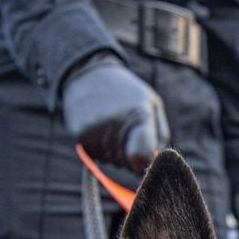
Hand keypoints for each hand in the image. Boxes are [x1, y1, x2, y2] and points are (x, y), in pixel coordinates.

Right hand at [60, 53, 167, 178]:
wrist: (90, 75)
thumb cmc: (128, 93)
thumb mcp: (152, 104)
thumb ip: (159, 136)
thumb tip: (155, 164)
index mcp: (140, 115)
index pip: (142, 156)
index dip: (145, 163)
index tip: (145, 157)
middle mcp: (116, 125)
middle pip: (128, 164)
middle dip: (131, 156)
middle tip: (127, 133)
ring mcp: (96, 131)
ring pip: (112, 162)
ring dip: (115, 153)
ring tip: (113, 127)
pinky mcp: (80, 135)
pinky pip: (96, 157)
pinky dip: (100, 149)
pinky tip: (101, 130)